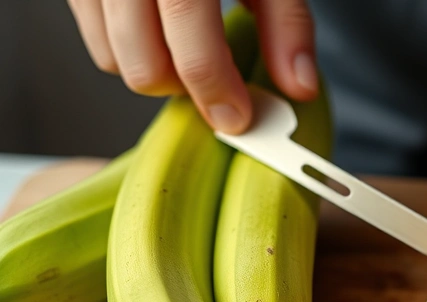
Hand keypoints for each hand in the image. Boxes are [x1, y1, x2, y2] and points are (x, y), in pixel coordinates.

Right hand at [67, 0, 317, 133]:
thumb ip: (287, 24)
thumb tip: (298, 88)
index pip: (187, 31)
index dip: (213, 83)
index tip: (238, 119)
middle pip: (141, 62)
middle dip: (185, 90)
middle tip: (221, 84)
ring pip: (111, 57)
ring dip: (157, 72)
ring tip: (192, 48)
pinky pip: (95, 35)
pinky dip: (131, 48)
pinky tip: (161, 30)